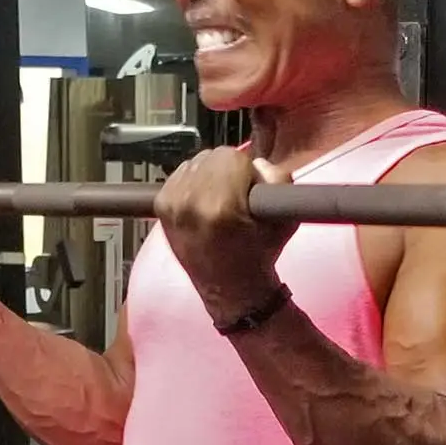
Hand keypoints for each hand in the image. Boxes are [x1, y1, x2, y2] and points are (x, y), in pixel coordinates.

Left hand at [153, 148, 294, 323]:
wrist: (229, 289)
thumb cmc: (258, 256)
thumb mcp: (285, 220)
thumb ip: (278, 181)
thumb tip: (258, 164)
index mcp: (220, 206)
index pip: (232, 156)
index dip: (248, 172)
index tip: (252, 191)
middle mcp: (189, 202)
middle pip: (212, 155)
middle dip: (229, 170)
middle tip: (238, 196)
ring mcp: (171, 204)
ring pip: (196, 162)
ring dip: (210, 174)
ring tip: (220, 200)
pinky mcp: (160, 206)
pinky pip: (181, 174)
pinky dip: (194, 182)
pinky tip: (204, 202)